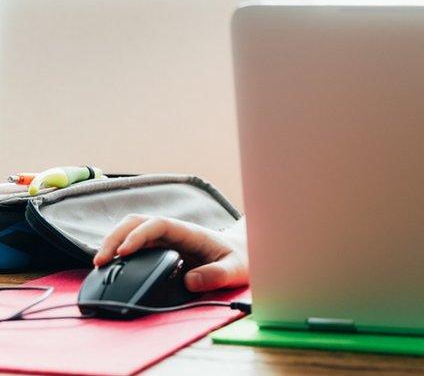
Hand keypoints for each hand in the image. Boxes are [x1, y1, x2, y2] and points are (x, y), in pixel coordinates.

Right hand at [93, 214, 248, 291]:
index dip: (138, 235)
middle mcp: (173, 233)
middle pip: (136, 222)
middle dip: (115, 237)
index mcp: (190, 232)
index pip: (158, 224)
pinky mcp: (159, 250)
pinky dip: (119, 252)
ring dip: (113, 243)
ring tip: (99, 265)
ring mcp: (164, 240)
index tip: (124, 252)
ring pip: (131, 231)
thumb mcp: (236, 270)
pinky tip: (109, 267)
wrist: (242, 256)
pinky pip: (135, 246)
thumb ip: (217, 275)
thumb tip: (191, 281)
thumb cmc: (239, 260)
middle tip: (100, 261)